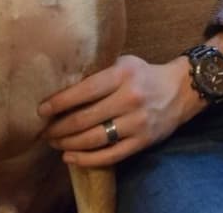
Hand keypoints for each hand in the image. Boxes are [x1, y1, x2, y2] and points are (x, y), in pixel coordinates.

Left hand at [38, 54, 196, 166]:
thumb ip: (99, 72)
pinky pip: (109, 156)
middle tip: (44, 131)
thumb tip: (63, 85)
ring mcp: (137, 122)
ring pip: (93, 140)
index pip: (84, 90)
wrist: (181, 90)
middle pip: (84, 119)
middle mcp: (129, 98)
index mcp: (122, 74)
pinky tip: (70, 156)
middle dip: (58, 127)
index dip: (59, 102)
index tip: (41, 110)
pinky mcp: (142, 141)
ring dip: (68, 143)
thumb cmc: (143, 74)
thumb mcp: (124, 63)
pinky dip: (85, 160)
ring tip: (54, 142)